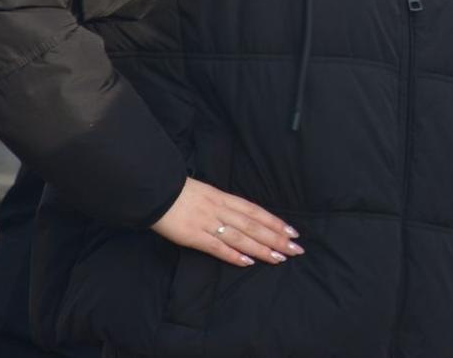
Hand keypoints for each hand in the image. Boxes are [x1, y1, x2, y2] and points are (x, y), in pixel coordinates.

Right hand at [151, 177, 304, 267]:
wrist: (157, 190)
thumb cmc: (182, 192)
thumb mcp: (210, 193)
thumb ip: (226, 205)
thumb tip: (245, 216)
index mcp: (226, 199)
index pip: (257, 212)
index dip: (276, 222)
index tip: (293, 232)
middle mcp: (222, 211)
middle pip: (255, 226)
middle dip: (277, 238)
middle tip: (296, 249)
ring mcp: (209, 223)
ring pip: (241, 237)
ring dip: (262, 248)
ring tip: (279, 257)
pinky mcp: (194, 236)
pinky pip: (217, 247)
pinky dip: (233, 255)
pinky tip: (248, 262)